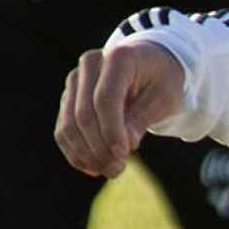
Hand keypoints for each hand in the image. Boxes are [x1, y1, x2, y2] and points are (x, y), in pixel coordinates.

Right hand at [54, 42, 185, 177]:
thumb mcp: (164, 97)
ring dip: (86, 154)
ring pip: (69, 124)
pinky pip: (64, 129)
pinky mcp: (69, 97)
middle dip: (99, 147)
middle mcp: (90, 65)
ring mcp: (75, 81)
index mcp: (118, 57)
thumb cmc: (162, 80)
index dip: (111, 130)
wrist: (151, 65)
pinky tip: (92, 167)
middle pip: (84, 114)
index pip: (105, 99)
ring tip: (110, 171)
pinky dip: (75, 151)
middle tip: (118, 170)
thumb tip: (123, 146)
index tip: (124, 155)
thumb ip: (141, 118)